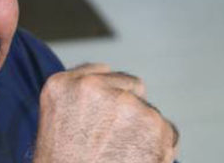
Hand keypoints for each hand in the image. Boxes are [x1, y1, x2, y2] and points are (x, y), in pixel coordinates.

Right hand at [32, 63, 177, 162]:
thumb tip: (106, 69)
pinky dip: (160, 148)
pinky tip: (138, 160)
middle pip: (132, 89)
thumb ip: (79, 93)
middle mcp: (91, 87)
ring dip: (143, 131)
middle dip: (129, 111)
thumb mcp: (56, 120)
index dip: (107, 99)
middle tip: (112, 143)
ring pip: (149, 112)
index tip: (103, 119)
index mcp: (61, 85)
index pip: (101, 73)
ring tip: (122, 156)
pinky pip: (168, 132)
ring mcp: (123, 103)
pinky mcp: (153, 123)